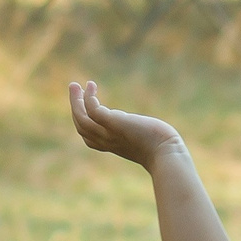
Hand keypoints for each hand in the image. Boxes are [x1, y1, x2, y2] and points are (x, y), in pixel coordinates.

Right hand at [68, 80, 185, 167]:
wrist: (167, 154)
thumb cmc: (164, 149)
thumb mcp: (150, 141)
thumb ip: (144, 135)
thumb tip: (155, 132)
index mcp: (114, 146)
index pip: (90, 139)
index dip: (84, 122)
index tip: (87, 105)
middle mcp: (108, 141)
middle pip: (82, 127)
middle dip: (75, 108)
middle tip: (74, 88)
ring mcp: (109, 133)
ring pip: (82, 119)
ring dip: (75, 101)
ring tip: (74, 85)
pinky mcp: (114, 124)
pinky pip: (92, 110)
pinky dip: (88, 98)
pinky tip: (91, 86)